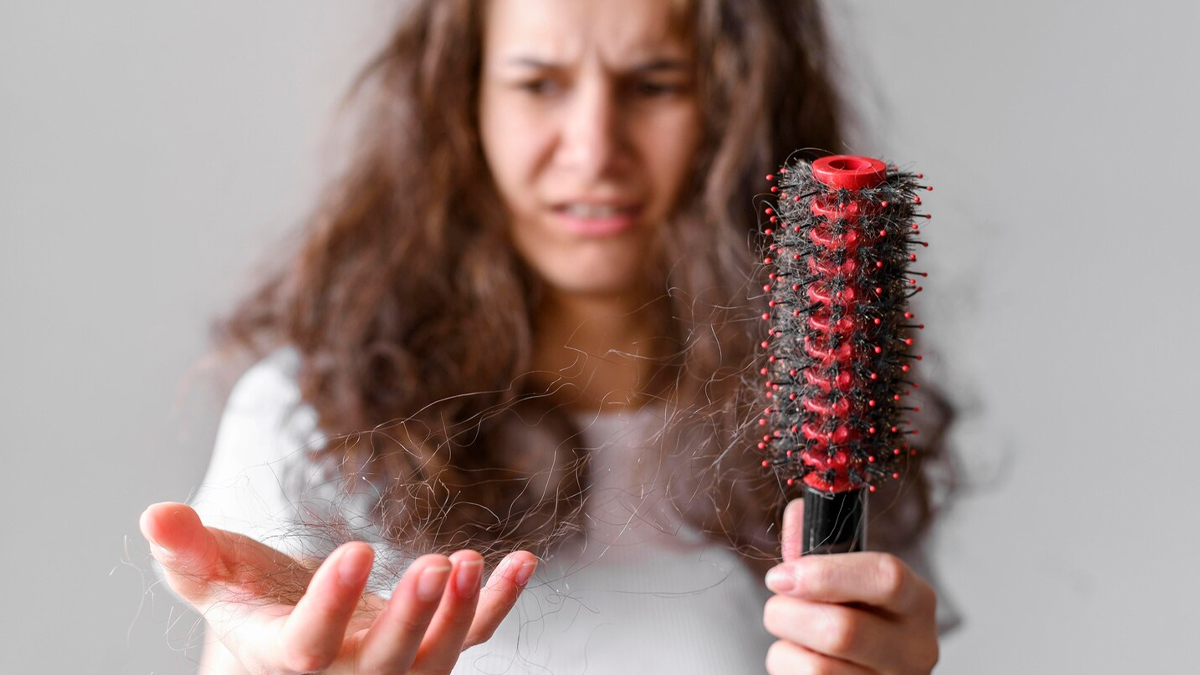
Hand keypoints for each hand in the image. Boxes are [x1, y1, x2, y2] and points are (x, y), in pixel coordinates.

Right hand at [140, 502, 536, 673]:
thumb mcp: (213, 577)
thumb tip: (155, 513)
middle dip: (412, 618)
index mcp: (283, 658)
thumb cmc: (248, 601)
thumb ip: (187, 552)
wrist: (289, 637)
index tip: (357, 550)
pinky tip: (523, 562)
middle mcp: (343, 674)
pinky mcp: (430, 648)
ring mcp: (394, 667)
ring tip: (474, 562)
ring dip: (462, 614)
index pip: (307, 647)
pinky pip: (473, 636)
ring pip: (435, 658)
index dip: (333, 606)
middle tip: (438, 566)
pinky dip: (499, 603)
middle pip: (385, 663)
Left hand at [762, 499, 938, 674]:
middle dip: (789, 614)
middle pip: (843, 631)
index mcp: (916, 601)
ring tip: (790, 635)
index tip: (782, 575)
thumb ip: (818, 545)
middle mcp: (915, 649)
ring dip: (785, 645)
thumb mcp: (846, 578)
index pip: (887, 578)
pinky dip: (786, 668)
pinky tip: (800, 660)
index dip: (826, 574)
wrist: (865, 669)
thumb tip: (797, 512)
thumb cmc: (854, 616)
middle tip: (776, 607)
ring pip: (818, 668)